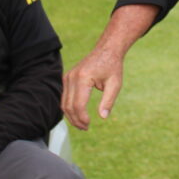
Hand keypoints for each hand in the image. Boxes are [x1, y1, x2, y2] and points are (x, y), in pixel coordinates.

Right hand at [61, 4, 157, 130]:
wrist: (106, 50)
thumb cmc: (112, 66)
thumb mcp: (115, 84)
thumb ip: (108, 101)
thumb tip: (103, 117)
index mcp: (83, 78)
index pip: (78, 104)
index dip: (82, 118)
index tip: (89, 125)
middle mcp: (72, 77)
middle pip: (68, 106)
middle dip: (75, 120)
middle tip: (85, 128)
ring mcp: (67, 77)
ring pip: (63, 103)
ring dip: (71, 116)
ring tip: (82, 124)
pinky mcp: (67, 78)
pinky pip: (64, 97)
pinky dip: (69, 107)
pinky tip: (78, 115)